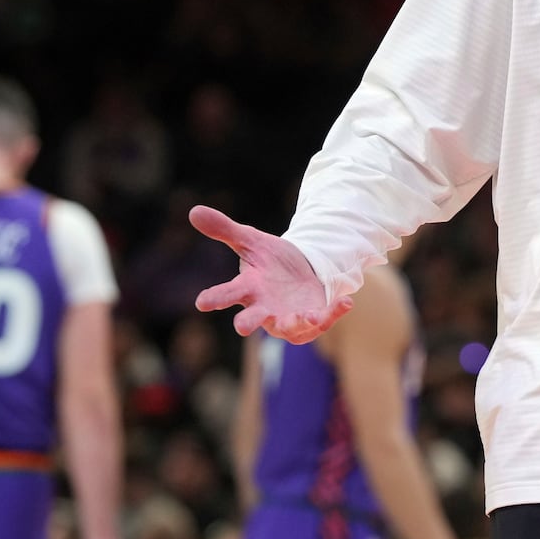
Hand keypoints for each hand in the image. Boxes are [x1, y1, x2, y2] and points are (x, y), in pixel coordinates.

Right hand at [191, 204, 352, 341]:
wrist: (301, 271)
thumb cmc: (270, 260)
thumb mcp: (251, 241)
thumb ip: (224, 229)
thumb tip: (194, 210)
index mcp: (248, 288)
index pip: (226, 294)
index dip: (215, 298)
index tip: (202, 302)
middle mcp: (264, 308)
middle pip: (252, 318)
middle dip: (247, 322)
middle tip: (242, 327)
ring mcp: (287, 317)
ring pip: (288, 328)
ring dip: (295, 323)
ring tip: (304, 316)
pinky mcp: (311, 320)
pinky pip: (321, 322)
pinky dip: (332, 314)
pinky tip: (345, 302)